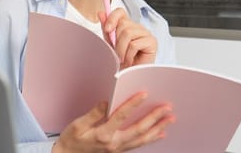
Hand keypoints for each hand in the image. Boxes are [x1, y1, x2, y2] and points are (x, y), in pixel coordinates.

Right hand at [51, 92, 174, 152]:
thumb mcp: (77, 125)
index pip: (121, 116)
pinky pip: (139, 144)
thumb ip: (93, 114)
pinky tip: (159, 133)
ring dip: (158, 128)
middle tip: (167, 107)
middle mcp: (114, 143)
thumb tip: (106, 102)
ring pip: (142, 139)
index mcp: (103, 134)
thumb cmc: (71, 140)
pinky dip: (151, 139)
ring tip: (169, 119)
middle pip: (139, 129)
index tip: (144, 94)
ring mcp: (118, 148)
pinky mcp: (119, 150)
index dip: (133, 104)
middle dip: (154, 117)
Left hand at [98, 8, 156, 69]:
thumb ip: (107, 29)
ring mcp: (146, 33)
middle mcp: (138, 27)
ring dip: (121, 49)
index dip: (112, 17)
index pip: (120, 12)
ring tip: (122, 59)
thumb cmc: (122, 61)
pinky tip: (130, 61)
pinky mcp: (152, 42)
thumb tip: (101, 13)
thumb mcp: (110, 43)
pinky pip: (134, 44)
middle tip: (117, 53)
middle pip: (123, 24)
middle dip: (116, 41)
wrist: (129, 76)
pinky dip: (129, 55)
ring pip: (128, 33)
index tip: (107, 29)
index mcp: (128, 25)